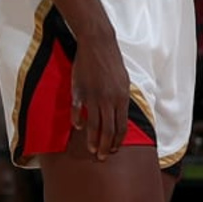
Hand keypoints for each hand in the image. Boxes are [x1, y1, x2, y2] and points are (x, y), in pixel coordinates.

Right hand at [70, 34, 131, 159]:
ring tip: (92, 150)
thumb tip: (119, 117)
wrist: (99, 44)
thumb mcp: (124, 82)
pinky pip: (78, 110)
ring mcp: (93, 95)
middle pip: (108, 129)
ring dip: (93, 139)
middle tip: (103, 157)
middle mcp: (109, 99)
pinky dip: (77, 120)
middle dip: (106, 146)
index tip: (114, 149)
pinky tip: (78, 127)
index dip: (118, 140)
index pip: (121, 125)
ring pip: (94, 124)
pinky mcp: (80, 90)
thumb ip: (121, 100)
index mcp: (122, 98)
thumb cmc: (112, 63)